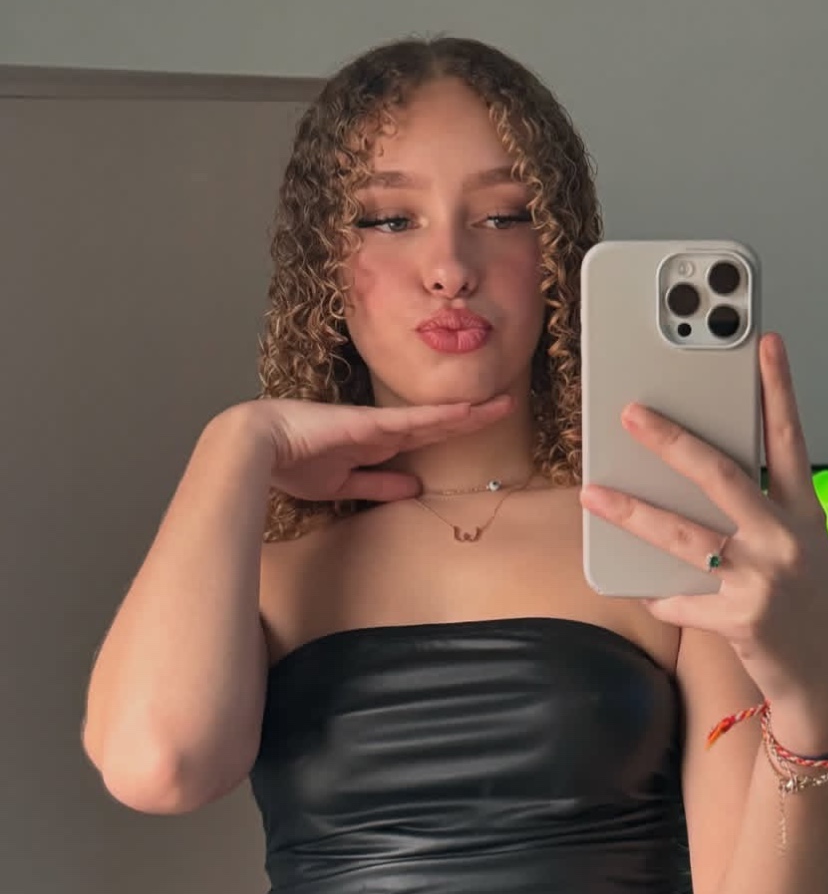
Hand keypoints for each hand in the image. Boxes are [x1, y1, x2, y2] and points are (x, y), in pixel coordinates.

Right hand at [226, 395, 513, 504]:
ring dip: (466, 413)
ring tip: (500, 405)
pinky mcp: (368, 423)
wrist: (255, 445)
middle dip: (472, 418)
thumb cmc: (291, 462)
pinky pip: (412, 420)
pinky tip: (466, 412)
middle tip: (505, 407)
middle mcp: (382, 429)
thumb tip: (413, 489)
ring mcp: (377, 423)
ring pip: (432, 418)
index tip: (480, 426)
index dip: (453, 431)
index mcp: (376, 443)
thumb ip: (378, 485)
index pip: (424, 436)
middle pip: (437, 423)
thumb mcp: (343, 483)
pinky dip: (439, 416)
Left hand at [579, 333, 827, 734]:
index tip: (764, 341)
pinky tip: (640, 588)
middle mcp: (787, 540)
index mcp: (804, 514)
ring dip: (631, 511)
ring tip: (592, 492)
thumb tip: (691, 479)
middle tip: (632, 412)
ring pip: (683, 536)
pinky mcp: (742, 620)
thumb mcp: (799, 548)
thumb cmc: (807, 605)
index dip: (778, 387)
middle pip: (722, 476)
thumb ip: (760, 512)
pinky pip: (679, 600)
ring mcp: (763, 580)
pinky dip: (656, 594)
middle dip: (673, 440)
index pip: (790, 438)